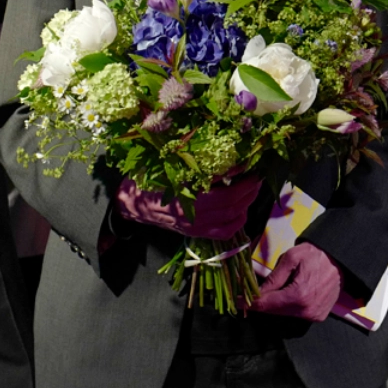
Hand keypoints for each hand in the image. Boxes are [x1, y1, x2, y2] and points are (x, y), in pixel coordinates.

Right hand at [114, 175, 258, 238]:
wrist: (130, 205)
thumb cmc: (147, 180)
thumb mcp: (169, 166)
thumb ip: (196, 163)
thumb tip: (224, 154)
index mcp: (184, 196)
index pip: (221, 188)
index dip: (238, 176)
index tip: (249, 164)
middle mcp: (192, 214)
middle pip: (230, 204)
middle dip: (248, 189)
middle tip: (256, 175)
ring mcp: (194, 226)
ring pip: (229, 218)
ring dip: (246, 203)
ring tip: (252, 188)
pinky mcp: (194, 232)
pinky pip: (222, 233)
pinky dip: (237, 223)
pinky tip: (242, 210)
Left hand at [248, 243, 342, 321]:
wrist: (340, 259)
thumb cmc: (315, 254)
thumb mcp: (292, 258)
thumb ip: (274, 277)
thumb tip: (257, 293)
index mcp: (298, 296)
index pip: (266, 304)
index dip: (249, 303)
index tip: (236, 301)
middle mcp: (306, 311)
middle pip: (274, 311)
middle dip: (261, 303)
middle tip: (249, 295)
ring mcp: (314, 316)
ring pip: (285, 313)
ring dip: (275, 305)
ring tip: (269, 292)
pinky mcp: (319, 316)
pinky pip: (297, 314)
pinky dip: (288, 306)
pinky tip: (287, 294)